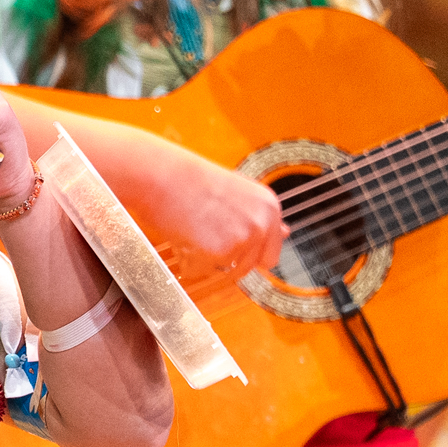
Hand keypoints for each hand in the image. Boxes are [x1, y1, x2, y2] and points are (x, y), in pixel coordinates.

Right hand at [140, 146, 285, 292]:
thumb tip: (287, 233)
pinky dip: (187, 262)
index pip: (270, 254)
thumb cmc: (190, 181)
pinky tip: (180, 235)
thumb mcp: (237, 194)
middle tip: (203, 234)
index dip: (245, 253)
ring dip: (204, 260)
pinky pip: (201, 272)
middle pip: (247, 268)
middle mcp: (262, 223)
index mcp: (269, 207)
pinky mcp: (220, 252)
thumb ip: (260, 217)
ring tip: (191, 231)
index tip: (225, 242)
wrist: (160, 174)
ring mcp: (243, 238)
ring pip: (224, 272)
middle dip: (225, 260)